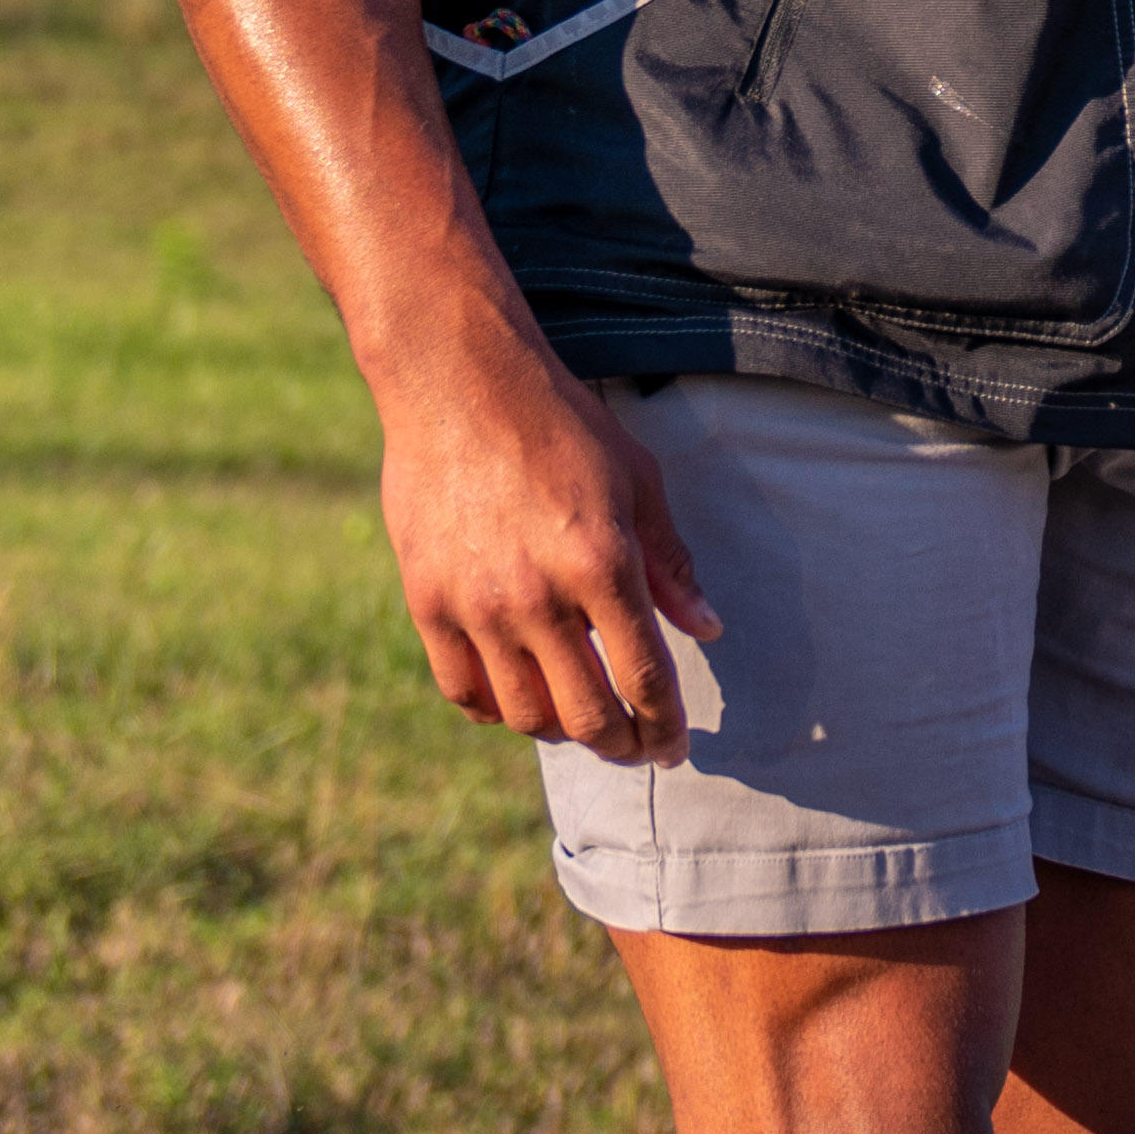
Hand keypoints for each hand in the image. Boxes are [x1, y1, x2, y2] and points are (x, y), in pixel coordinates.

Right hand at [376, 344, 722, 765]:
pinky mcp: (426, 601)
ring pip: (523, 713)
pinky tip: (519, 701)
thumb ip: (670, 564)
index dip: (665, 726)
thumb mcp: (638, 483)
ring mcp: (474, 605)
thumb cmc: (562, 426)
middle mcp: (537, 597)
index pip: (645, 680)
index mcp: (601, 566)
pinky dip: (495, 710)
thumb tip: (708, 629)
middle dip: (621, 745)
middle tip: (636, 749)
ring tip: (582, 722)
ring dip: (560, 731)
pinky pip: (461, 689)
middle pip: (586, 715)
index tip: (676, 749)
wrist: (457, 384)